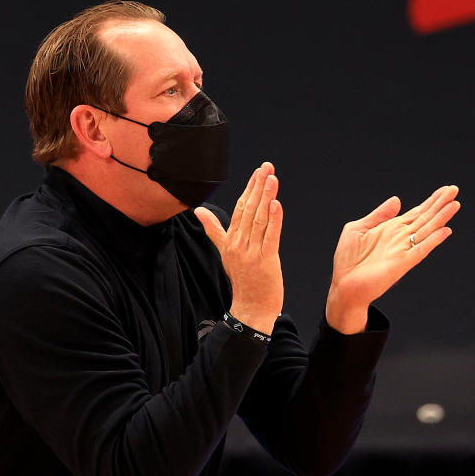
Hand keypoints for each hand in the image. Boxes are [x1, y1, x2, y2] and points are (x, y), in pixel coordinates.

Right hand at [194, 162, 283, 333]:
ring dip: (265, 197)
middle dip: (258, 186)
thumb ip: (214, 230)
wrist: (249, 308)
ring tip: (272, 178)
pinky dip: (273, 220)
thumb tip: (198, 211)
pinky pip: (270, 237)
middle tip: (267, 167)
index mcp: (231, 239)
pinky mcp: (265, 261)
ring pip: (259, 220)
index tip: (258, 171)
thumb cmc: (242, 279)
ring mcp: (251, 253)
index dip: (250, 188)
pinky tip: (276, 204)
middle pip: (249, 209)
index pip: (240, 208)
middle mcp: (239, 243)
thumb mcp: (225, 252)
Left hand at [325, 185, 459, 333]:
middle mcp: (400, 238)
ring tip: (454, 204)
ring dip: (441, 218)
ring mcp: (403, 250)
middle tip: (454, 190)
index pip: (416, 212)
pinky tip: (445, 230)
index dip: (431, 201)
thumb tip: (397, 199)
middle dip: (440, 204)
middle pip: (425, 218)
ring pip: (427, 230)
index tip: (445, 190)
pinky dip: (433, 240)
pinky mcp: (402, 263)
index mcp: (391, 229)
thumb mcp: (358, 229)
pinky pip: (421, 249)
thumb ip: (378, 215)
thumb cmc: (348, 261)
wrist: (343, 286)